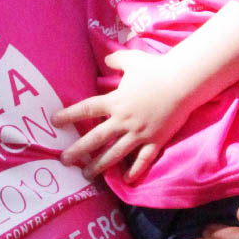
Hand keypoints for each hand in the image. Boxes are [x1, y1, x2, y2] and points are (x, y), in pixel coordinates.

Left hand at [53, 48, 188, 182]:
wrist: (183, 82)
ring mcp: (139, 133)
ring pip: (114, 153)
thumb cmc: (156, 69)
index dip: (69, 115)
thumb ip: (115, 60)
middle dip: (78, 150)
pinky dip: (134, 171)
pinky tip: (124, 180)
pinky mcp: (155, 140)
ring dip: (99, 165)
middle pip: (96, 138)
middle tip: (63, 160)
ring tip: (86, 174)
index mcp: (115, 101)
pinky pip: (142, 160)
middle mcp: (123, 120)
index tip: (55, 121)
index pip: (87, 109)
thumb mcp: (132, 59)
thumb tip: (105, 59)